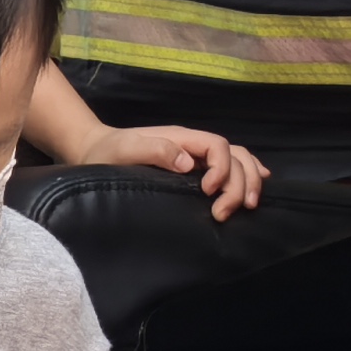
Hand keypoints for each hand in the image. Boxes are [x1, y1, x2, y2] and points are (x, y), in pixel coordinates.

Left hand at [89, 122, 268, 218]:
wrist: (95, 152)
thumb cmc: (108, 153)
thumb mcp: (126, 150)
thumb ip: (155, 151)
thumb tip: (188, 164)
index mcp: (181, 138)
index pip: (216, 146)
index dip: (221, 168)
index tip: (208, 192)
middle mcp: (194, 146)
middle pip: (234, 155)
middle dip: (239, 182)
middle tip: (228, 211)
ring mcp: (197, 156)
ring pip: (238, 160)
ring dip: (248, 181)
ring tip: (249, 205)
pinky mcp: (196, 170)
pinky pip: (229, 167)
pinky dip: (246, 175)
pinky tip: (255, 187)